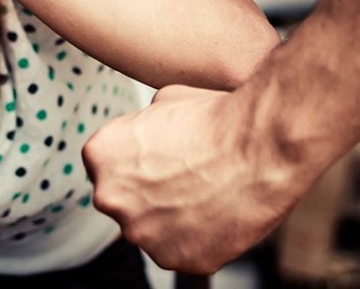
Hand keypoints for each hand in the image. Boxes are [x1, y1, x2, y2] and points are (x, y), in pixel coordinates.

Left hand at [82, 85, 301, 273]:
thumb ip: (141, 124)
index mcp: (100, 154)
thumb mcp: (164, 100)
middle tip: (184, 174)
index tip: (160, 156)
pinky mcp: (175, 259)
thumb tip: (147, 131)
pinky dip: (197, 237)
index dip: (137, 159)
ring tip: (206, 192)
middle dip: (148, 190)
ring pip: (151, 228)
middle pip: (124, 199)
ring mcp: (141, 233)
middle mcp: (110, 197)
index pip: (107, 164)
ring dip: (171, 215)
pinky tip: (217, 212)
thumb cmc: (216, 120)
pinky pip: (180, 250)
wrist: (259, 148)